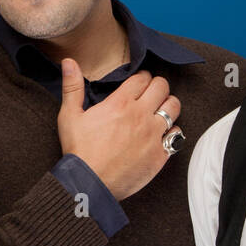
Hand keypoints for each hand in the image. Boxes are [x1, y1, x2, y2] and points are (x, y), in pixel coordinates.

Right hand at [56, 58, 181, 200]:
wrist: (90, 183)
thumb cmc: (79, 150)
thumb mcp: (69, 116)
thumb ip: (72, 87)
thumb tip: (69, 62)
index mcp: (120, 103)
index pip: (142, 78)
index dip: (141, 78)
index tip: (138, 84)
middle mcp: (141, 115)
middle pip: (162, 87)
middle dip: (157, 87)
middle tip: (150, 94)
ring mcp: (153, 134)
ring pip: (174, 107)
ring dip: (168, 105)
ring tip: (159, 110)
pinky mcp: (160, 153)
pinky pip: (177, 134)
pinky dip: (171, 132)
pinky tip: (161, 134)